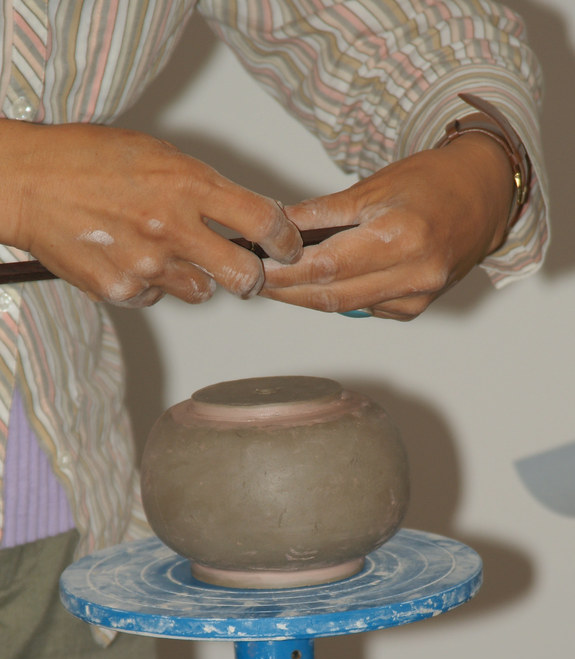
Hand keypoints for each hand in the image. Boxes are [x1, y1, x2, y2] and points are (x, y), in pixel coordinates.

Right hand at [1, 120, 301, 306]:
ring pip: (201, 292)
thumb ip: (201, 188)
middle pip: (245, 277)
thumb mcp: (157, 156)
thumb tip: (241, 215)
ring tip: (165, 253)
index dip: (285, 240)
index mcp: (188, 185)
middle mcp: (173, 228)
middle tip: (246, 271)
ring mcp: (147, 265)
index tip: (287, 245)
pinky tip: (129, 258)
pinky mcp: (123, 291)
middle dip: (252, 277)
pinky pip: (157, 298)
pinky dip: (151, 285)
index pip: (263, 222)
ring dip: (195, 278)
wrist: (28, 184)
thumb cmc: (87, 162)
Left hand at [261, 136, 514, 320]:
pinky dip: (336, 297)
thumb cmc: (433, 182)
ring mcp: (417, 297)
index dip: (285, 273)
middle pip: (332, 296)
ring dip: (306, 297)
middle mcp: (413, 274)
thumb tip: (277, 226)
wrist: (484, 197)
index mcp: (400, 238)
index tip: (255, 266)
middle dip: (287, 291)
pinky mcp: (415, 308)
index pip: (327, 266)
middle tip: (253, 280)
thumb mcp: (374, 186)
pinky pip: (364, 308)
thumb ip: (323, 212)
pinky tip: (315, 284)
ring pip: (345, 307)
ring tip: (275, 282)